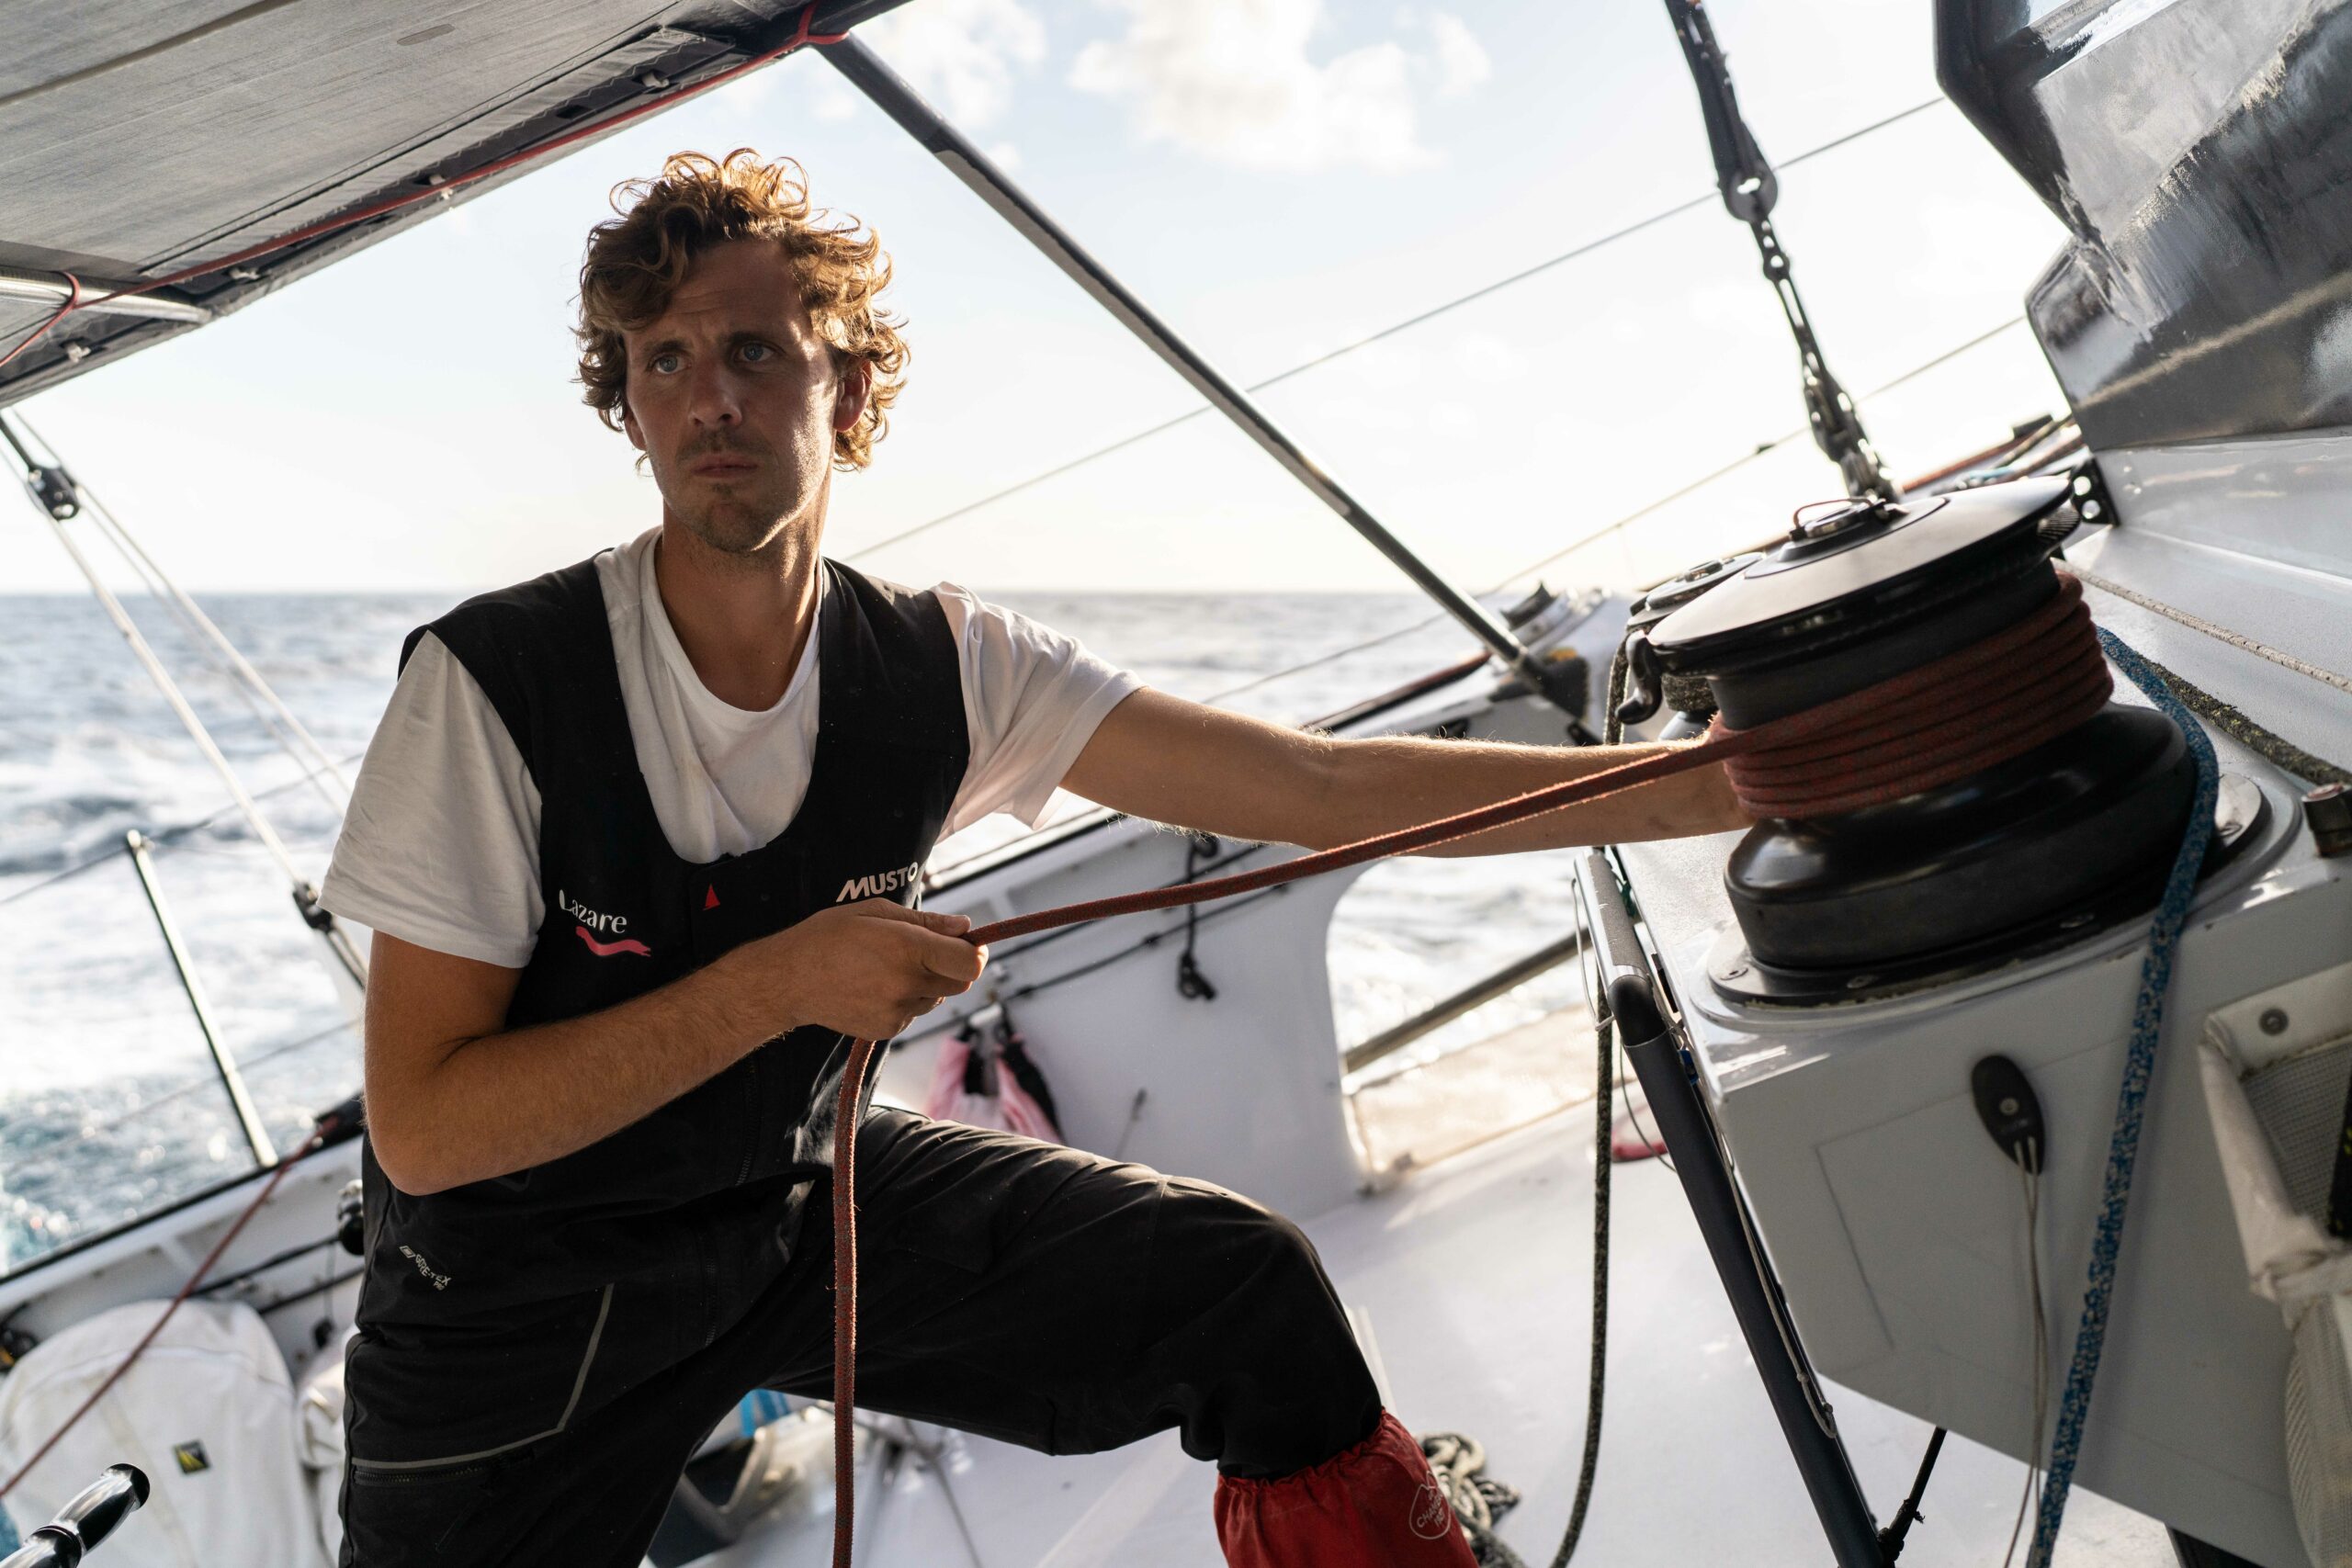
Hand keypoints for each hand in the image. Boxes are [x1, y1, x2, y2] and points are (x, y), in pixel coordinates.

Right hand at [732, 900, 986, 1040]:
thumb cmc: (828, 936)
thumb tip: (965, 927)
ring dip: (926, 983)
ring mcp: (898, 1011)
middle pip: (960, 983)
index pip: (970, 963)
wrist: (788, 980)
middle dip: (952, 966)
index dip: (976, 953)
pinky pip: (913, 1013)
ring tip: (888, 967)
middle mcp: (907, 984)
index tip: (969, 944)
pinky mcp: (887, 1029)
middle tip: (925, 951)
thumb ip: (926, 922)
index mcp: (908, 949)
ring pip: (936, 998)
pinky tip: (875, 986)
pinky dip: (905, 1000)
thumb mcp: (876, 913)